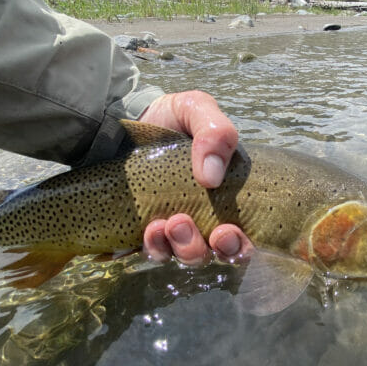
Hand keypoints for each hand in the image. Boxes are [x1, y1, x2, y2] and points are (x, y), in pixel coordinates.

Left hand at [139, 91, 253, 264]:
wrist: (122, 121)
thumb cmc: (169, 118)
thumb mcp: (197, 110)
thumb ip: (216, 133)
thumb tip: (212, 178)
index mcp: (227, 194)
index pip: (244, 234)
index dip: (240, 245)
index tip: (226, 232)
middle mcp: (205, 217)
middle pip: (217, 253)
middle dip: (213, 249)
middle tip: (199, 230)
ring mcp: (174, 228)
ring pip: (186, 255)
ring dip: (183, 247)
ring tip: (169, 224)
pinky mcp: (146, 232)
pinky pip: (155, 252)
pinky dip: (155, 246)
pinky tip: (150, 229)